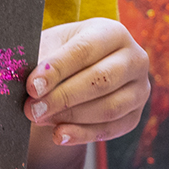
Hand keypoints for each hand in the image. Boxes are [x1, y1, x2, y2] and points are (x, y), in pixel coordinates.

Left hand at [26, 18, 148, 149]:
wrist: (76, 73)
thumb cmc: (60, 55)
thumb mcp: (50, 47)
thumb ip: (40, 60)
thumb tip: (28, 81)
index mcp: (112, 32)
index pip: (85, 50)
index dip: (57, 69)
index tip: (31, 86)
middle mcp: (134, 58)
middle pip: (101, 80)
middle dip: (63, 97)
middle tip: (32, 109)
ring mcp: (140, 89)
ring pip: (109, 108)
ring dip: (71, 117)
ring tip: (40, 119)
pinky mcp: (134, 116)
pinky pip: (111, 130)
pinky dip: (82, 135)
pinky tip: (59, 135)